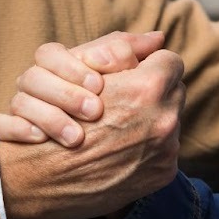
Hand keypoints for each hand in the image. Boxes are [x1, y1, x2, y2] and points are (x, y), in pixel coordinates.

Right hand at [0, 49, 185, 218]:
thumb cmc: (54, 117)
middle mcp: (164, 119)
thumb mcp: (80, 69)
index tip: (134, 74)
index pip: (169, 61)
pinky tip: (122, 149)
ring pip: (171, 119)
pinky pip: (166, 148)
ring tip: (122, 126)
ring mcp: (167, 149)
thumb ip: (121, 48)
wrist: (44, 180)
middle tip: (127, 100)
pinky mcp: (164, 173)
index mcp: (147, 88)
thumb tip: (157, 38)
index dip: (149, 65)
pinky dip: (148, 146)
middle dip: (153, 92)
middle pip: (174, 90)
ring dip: (151, 119)